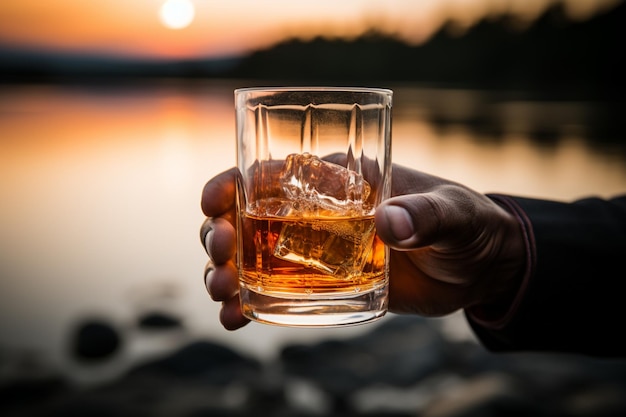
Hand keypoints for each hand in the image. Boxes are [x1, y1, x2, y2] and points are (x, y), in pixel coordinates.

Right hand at [200, 165, 524, 328]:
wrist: (476, 268)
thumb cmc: (465, 225)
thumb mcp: (453, 214)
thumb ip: (426, 214)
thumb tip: (388, 224)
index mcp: (337, 181)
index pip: (272, 174)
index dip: (233, 182)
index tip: (214, 199)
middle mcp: (314, 214)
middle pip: (247, 217)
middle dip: (221, 232)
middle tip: (222, 253)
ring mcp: (314, 253)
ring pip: (250, 257)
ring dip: (224, 271)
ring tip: (221, 291)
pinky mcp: (322, 287)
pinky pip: (274, 295)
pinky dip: (247, 306)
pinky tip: (233, 319)